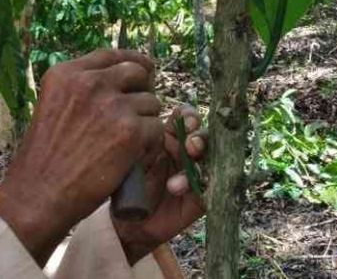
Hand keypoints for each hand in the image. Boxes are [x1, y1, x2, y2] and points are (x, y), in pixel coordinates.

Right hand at [0, 50, 164, 265]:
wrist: (39, 193)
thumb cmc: (45, 156)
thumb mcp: (52, 106)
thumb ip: (79, 89)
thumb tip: (117, 78)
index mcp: (65, 73)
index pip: (110, 54)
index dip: (131, 62)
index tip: (141, 72)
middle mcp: (89, 83)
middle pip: (136, 72)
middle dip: (142, 90)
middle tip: (138, 111)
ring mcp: (112, 106)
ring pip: (151, 102)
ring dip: (146, 121)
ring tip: (127, 143)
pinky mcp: (131, 132)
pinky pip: (157, 128)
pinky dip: (151, 144)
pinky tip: (134, 156)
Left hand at [112, 105, 206, 264]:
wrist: (126, 219)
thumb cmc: (126, 182)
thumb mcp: (131, 156)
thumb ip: (142, 140)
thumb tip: (150, 120)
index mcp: (169, 138)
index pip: (186, 119)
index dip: (189, 116)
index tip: (185, 117)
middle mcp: (185, 154)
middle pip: (202, 136)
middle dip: (199, 136)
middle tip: (190, 143)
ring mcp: (194, 175)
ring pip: (209, 159)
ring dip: (201, 157)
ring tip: (188, 159)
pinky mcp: (199, 199)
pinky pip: (207, 188)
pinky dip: (196, 184)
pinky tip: (178, 187)